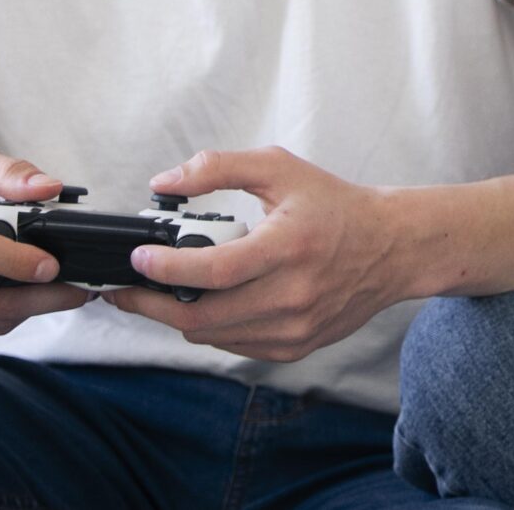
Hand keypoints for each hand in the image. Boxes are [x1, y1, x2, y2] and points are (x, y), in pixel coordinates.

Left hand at [104, 146, 407, 362]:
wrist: (391, 248)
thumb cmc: (334, 205)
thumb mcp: (280, 168)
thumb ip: (219, 167)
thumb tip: (164, 182)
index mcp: (288, 246)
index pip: (214, 271)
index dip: (167, 269)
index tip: (138, 258)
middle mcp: (293, 295)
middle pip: (203, 317)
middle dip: (152, 305)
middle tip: (123, 290)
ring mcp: (295, 328)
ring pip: (213, 336)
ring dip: (176, 318)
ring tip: (155, 295)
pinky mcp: (295, 347)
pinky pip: (234, 346)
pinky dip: (210, 327)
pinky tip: (202, 304)